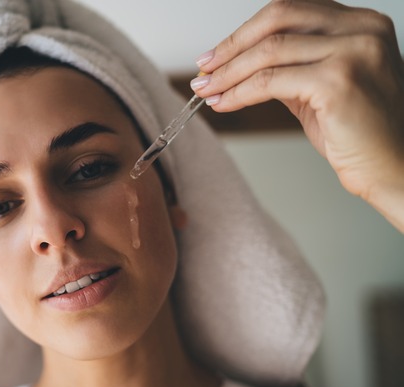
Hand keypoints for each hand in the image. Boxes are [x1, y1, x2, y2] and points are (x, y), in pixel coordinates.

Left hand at [191, 0, 403, 231]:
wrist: (390, 168)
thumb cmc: (356, 132)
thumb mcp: (319, 85)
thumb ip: (288, 65)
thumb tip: (233, 63)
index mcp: (361, 23)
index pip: (289, 11)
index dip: (245, 32)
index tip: (216, 54)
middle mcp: (362, 29)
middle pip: (277, 19)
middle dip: (232, 46)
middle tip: (204, 70)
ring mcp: (353, 52)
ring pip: (269, 51)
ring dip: (228, 74)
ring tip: (206, 90)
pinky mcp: (338, 81)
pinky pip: (270, 81)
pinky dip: (239, 93)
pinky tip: (224, 103)